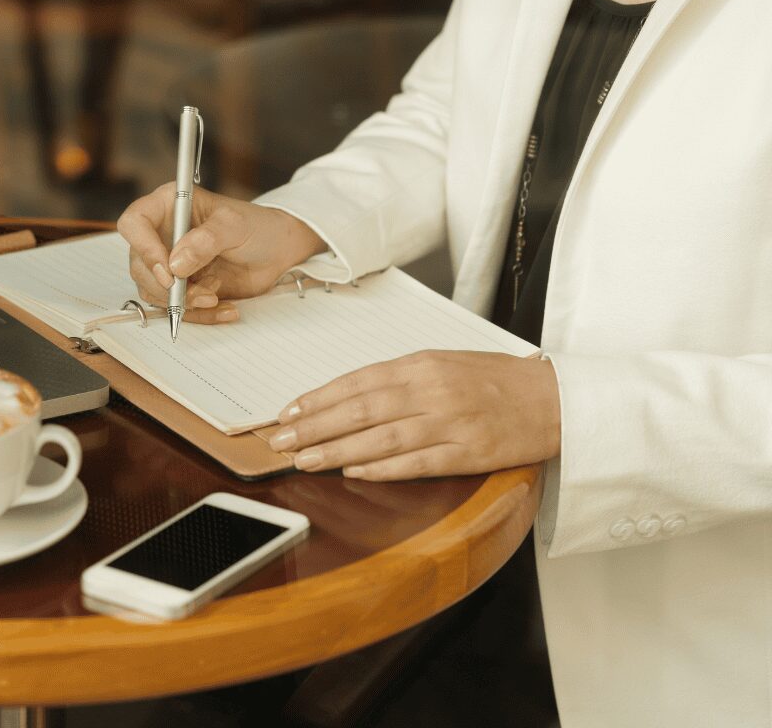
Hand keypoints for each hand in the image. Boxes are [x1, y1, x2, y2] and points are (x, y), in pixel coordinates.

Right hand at [117, 182, 324, 323]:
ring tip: (215, 296)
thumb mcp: (235, 225)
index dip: (143, 247)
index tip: (167, 271)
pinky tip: (224, 308)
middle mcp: (162, 235)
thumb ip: (206, 240)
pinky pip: (176, 308)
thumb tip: (176, 264)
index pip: (135, 223)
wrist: (278, 252)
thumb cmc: (257, 227)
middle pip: (139, 264)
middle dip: (167, 285)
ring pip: (153, 291)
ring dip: (183, 301)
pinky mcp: (182, 287)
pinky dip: (199, 314)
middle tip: (198, 292)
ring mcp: (170, 263)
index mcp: (169, 206)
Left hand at [269, 351, 559, 479]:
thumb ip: (401, 378)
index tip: (289, 411)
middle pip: (360, 409)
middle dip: (314, 425)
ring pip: (380, 437)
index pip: (357, 381)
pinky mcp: (467, 452)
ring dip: (336, 449)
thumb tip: (351, 396)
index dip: (318, 397)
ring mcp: (450, 422)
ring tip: (305, 459)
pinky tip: (353, 471)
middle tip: (281, 439)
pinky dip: (381, 468)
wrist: (556, 398)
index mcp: (422, 364)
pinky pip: (416, 463)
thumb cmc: (496, 380)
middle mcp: (431, 390)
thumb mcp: (445, 364)